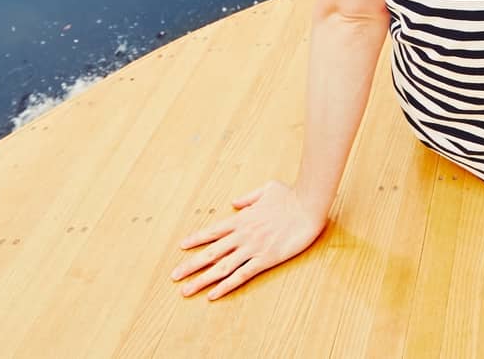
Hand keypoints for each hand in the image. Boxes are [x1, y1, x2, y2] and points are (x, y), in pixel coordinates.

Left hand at [170, 180, 326, 299]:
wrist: (309, 205)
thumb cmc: (291, 195)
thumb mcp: (267, 189)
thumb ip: (248, 197)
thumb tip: (234, 203)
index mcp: (242, 218)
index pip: (213, 231)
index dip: (196, 239)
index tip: (182, 247)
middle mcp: (243, 234)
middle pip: (211, 252)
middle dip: (191, 265)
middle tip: (174, 276)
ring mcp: (253, 248)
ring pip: (222, 267)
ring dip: (202, 280)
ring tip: (186, 290)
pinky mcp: (266, 259)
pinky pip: (242, 275)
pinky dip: (226, 286)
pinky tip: (213, 295)